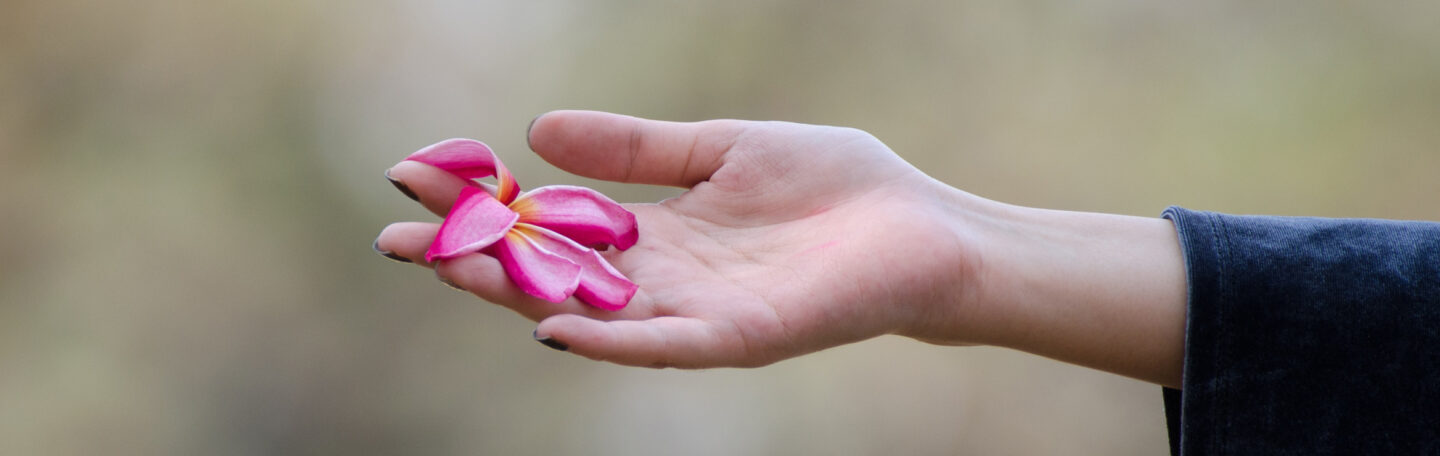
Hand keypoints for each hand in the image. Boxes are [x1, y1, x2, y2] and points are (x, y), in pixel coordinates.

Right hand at [375, 111, 984, 367]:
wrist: (925, 229)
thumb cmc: (836, 188)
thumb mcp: (722, 148)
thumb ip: (638, 150)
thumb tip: (539, 130)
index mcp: (657, 236)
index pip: (550, 223)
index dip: (485, 203)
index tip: (414, 176)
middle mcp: (664, 282)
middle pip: (551, 274)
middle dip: (473, 255)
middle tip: (392, 236)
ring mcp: (699, 315)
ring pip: (592, 312)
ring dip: (519, 294)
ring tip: (449, 268)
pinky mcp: (743, 337)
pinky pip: (665, 344)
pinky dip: (610, 340)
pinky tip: (553, 325)